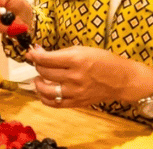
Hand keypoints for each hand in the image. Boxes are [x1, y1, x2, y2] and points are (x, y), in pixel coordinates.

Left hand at [26, 45, 152, 107]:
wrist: (121, 80)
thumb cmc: (104, 60)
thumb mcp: (83, 49)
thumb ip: (62, 52)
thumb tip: (41, 52)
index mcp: (76, 60)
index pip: (47, 59)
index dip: (35, 55)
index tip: (31, 52)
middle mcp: (74, 77)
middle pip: (45, 72)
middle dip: (37, 65)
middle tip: (37, 61)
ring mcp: (75, 92)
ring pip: (46, 89)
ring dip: (37, 82)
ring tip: (38, 77)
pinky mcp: (77, 102)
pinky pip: (54, 103)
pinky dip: (45, 97)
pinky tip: (44, 91)